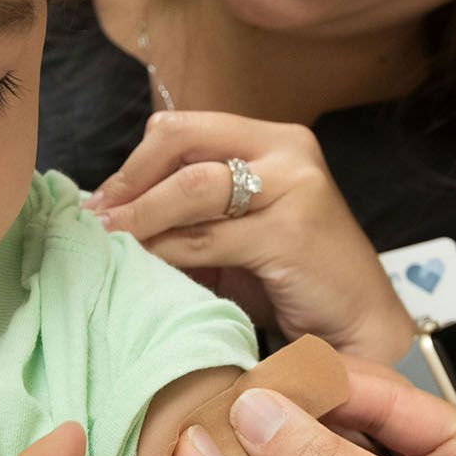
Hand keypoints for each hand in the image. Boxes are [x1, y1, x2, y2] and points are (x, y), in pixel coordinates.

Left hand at [83, 111, 417, 363]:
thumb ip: (192, 213)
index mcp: (273, 139)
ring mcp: (294, 186)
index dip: (134, 163)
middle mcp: (288, 149)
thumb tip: (112, 212)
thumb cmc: (294, 281)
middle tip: (97, 220)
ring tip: (109, 243)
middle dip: (129, 183)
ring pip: (190, 189)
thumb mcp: (238, 233)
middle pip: (180, 143)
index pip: (183, 128)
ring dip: (139, 219)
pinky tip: (144, 267)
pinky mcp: (291, 231)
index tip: (102, 201)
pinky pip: (206, 238)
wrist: (359, 326)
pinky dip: (166, 251)